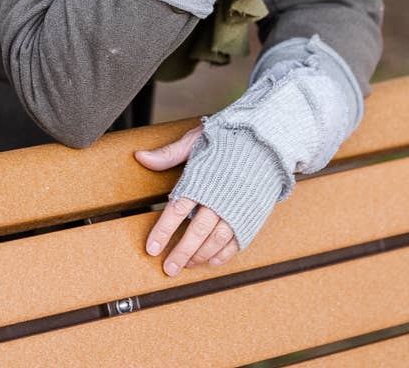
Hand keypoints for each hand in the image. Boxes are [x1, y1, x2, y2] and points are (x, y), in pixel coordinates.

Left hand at [134, 124, 240, 275]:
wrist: (267, 142)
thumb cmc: (229, 139)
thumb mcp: (197, 140)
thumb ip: (169, 153)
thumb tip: (140, 157)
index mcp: (202, 180)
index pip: (177, 210)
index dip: (163, 232)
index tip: (152, 249)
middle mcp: (219, 198)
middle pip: (196, 232)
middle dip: (180, 253)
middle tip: (169, 269)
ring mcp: (237, 209)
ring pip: (216, 240)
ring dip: (200, 255)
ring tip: (187, 264)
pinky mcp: (251, 216)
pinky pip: (236, 242)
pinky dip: (223, 254)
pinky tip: (211, 260)